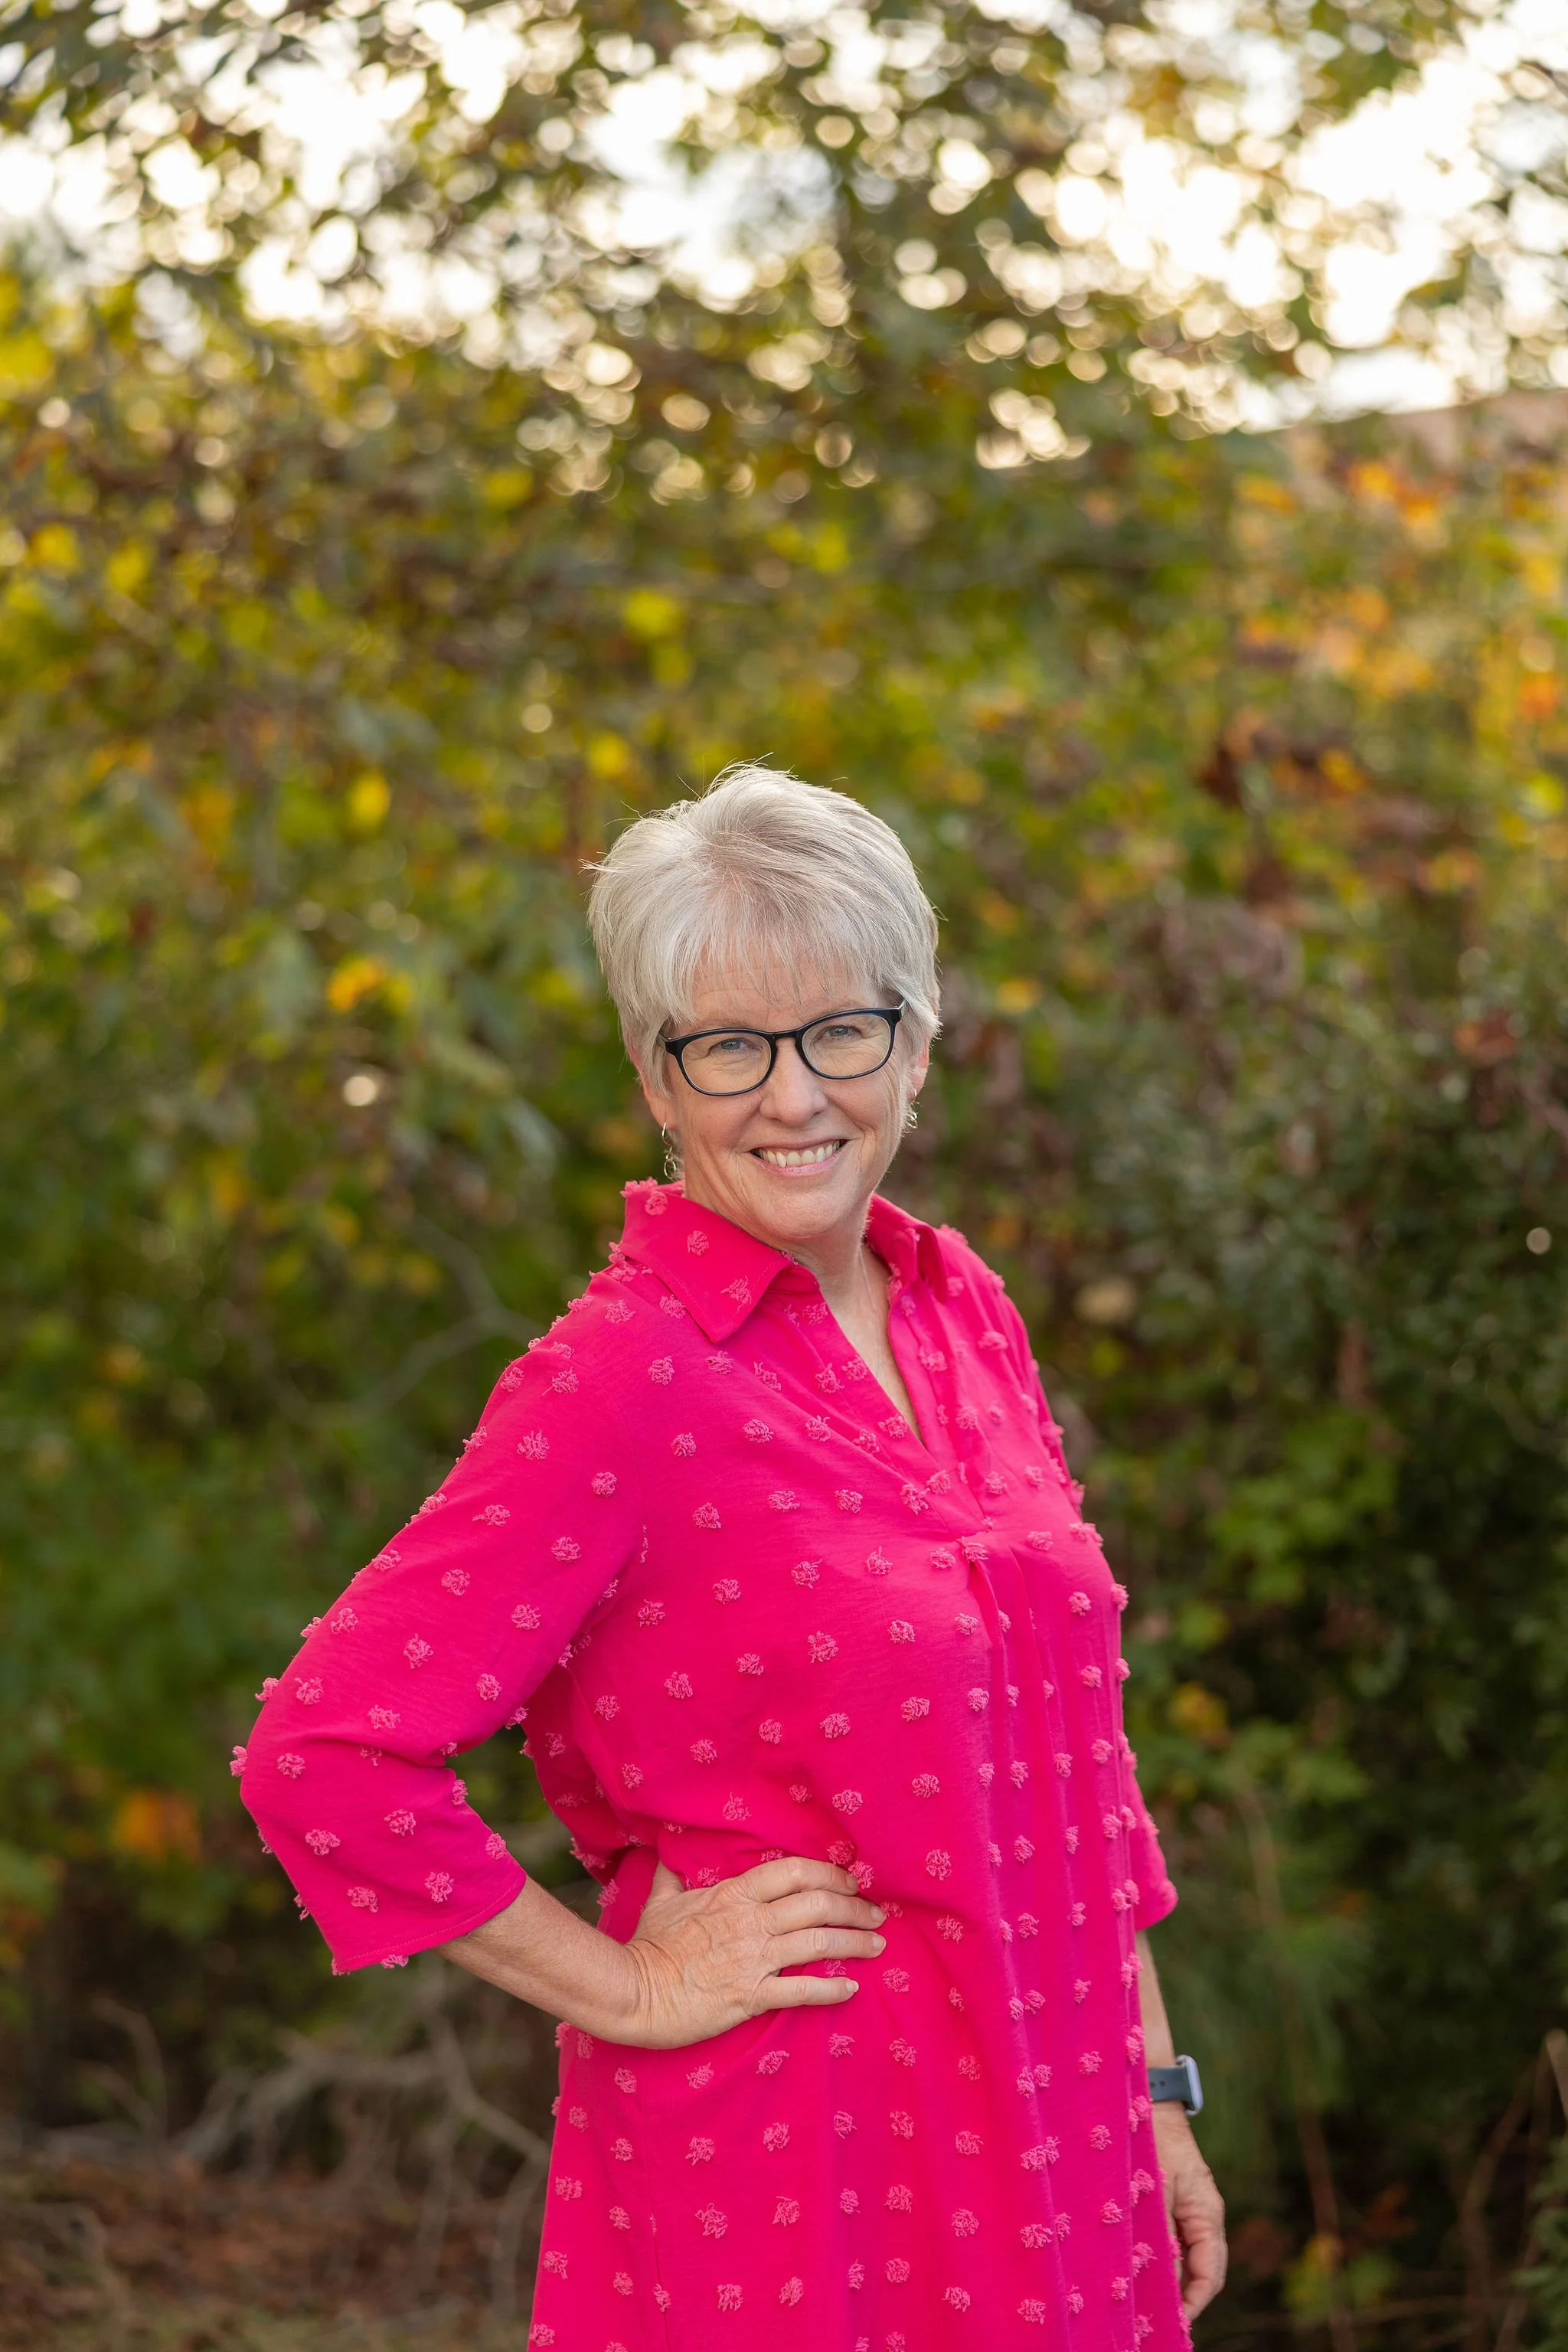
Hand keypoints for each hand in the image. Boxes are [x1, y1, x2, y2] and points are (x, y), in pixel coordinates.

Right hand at [621, 1855, 885, 2047]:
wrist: (634, 1991)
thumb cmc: (649, 1945)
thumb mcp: (662, 1899)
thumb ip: (674, 1874)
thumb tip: (671, 1852)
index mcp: (734, 1894)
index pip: (794, 1872)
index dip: (829, 1874)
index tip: (851, 1882)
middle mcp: (751, 1922)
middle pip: (817, 1905)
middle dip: (854, 1908)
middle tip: (877, 1914)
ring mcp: (753, 1960)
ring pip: (817, 1943)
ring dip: (854, 1943)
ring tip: (877, 1945)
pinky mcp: (752, 1997)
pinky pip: (801, 1990)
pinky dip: (831, 1988)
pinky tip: (852, 1987)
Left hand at [1153, 2105, 1226, 2323]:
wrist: (1146, 2100)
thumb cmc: (1152, 2142)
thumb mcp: (1157, 2192)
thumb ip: (1162, 2235)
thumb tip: (1163, 2280)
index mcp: (1208, 2214)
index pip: (1211, 2273)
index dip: (1195, 2302)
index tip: (1176, 2321)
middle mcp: (1203, 2217)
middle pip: (1201, 2271)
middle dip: (1183, 2298)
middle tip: (1156, 2320)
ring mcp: (1188, 2210)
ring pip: (1185, 2257)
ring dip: (1169, 2280)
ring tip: (1145, 2302)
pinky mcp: (1172, 2203)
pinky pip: (1172, 2240)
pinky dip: (1160, 2258)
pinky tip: (1138, 2268)